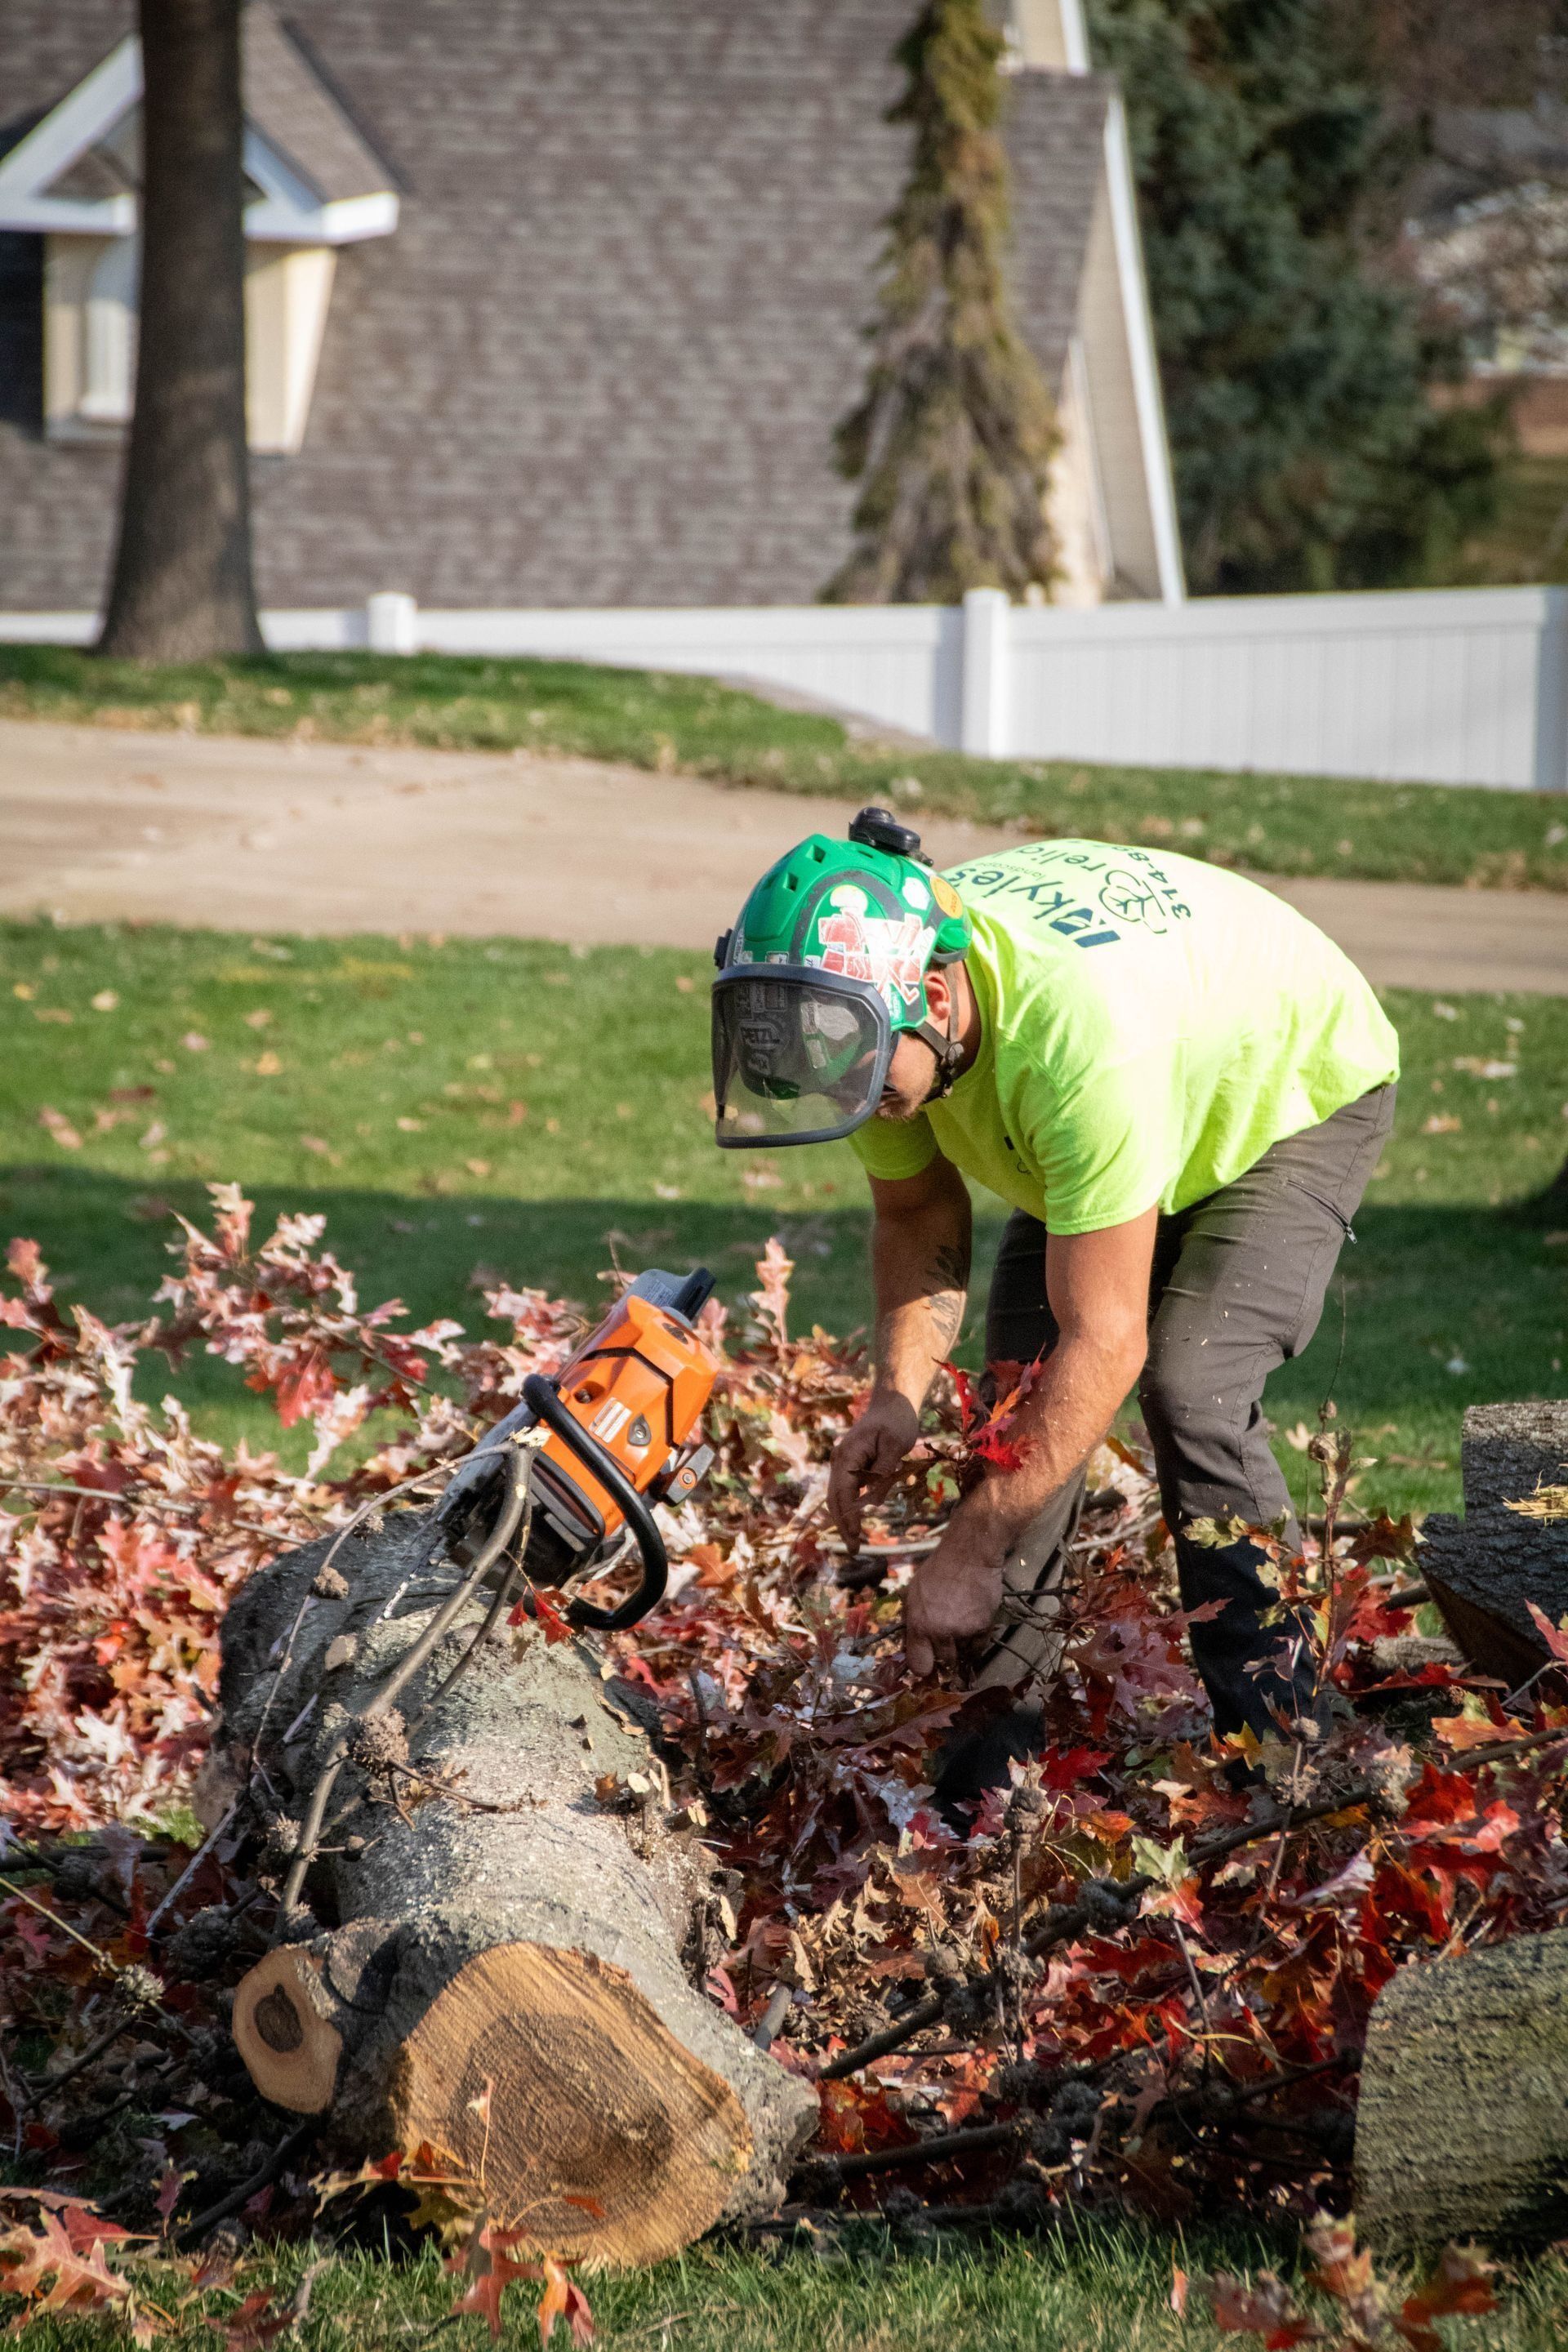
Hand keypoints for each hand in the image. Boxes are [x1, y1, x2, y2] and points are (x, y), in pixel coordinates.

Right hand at [828, 1392, 919, 1552]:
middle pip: (835, 1499)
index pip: (844, 1492)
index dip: (849, 1515)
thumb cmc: (896, 1421)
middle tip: (855, 1550)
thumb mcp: (895, 1444)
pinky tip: (856, 1525)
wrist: (892, 1402)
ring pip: (838, 1497)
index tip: (856, 1535)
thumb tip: (874, 1503)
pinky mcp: (851, 1467)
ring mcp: (843, 1464)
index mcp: (848, 1455)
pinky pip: (847, 1492)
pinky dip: (849, 1509)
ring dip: (844, 1520)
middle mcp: (840, 1460)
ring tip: (855, 1544)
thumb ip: (884, 1472)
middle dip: (843, 1525)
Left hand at [903, 1512, 1005, 1678]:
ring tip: (961, 1626)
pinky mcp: (983, 1626)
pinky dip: (977, 1641)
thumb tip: (912, 1639)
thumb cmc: (939, 1569)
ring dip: (962, 1646)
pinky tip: (974, 1626)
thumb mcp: (914, 1591)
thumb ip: (913, 1617)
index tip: (927, 1665)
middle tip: (947, 1640)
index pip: (918, 1664)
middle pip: (943, 1661)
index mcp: (918, 1624)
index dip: (923, 1666)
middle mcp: (939, 1632)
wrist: (970, 1554)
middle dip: (944, 1653)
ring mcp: (963, 1631)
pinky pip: (980, 1646)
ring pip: (963, 1654)